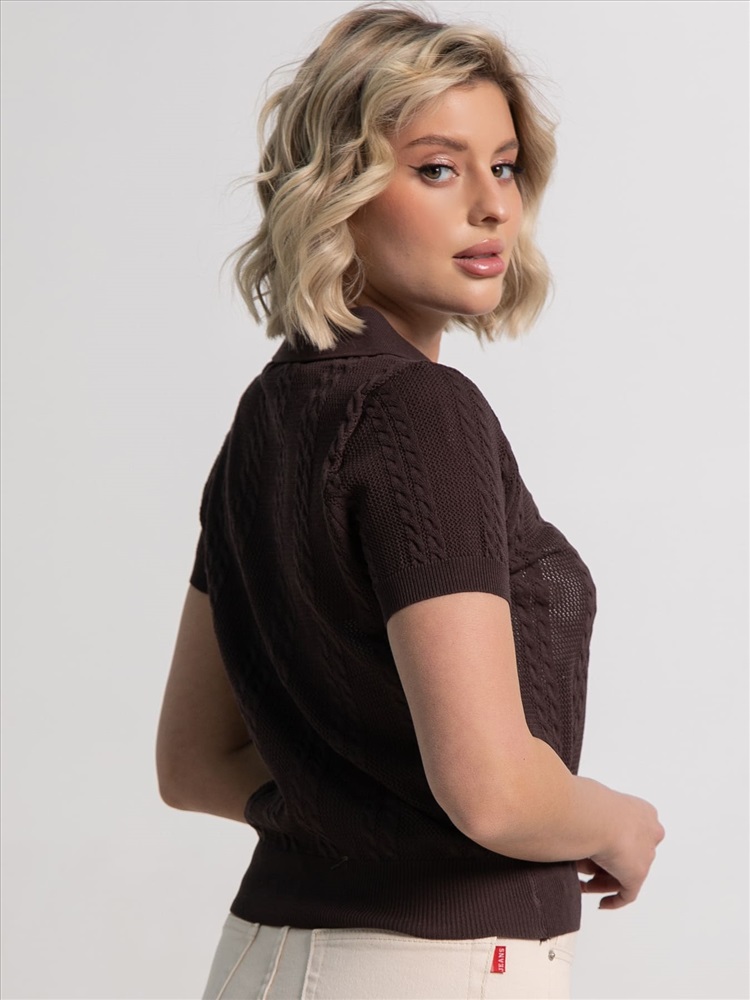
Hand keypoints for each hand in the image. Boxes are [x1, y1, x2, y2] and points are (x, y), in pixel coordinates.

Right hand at [578, 794, 664, 908]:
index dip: (610, 841)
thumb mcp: (595, 800)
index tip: (594, 847)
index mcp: (643, 813)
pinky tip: (601, 903)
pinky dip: (614, 900)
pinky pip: (628, 893)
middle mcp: (649, 834)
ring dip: (603, 880)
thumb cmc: (590, 803)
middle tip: (585, 870)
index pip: (629, 831)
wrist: (596, 816)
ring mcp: (645, 855)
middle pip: (628, 854)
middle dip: (606, 863)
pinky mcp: (637, 875)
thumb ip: (596, 814)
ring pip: (625, 872)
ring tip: (583, 884)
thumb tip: (580, 822)